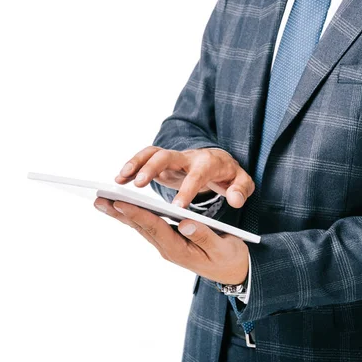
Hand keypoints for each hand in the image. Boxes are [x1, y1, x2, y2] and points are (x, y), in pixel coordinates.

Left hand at [94, 198, 248, 284]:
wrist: (235, 272)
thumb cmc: (231, 258)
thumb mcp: (223, 248)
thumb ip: (204, 236)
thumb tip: (185, 223)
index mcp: (180, 249)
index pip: (155, 228)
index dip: (138, 214)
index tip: (120, 202)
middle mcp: (169, 249)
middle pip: (141, 227)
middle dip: (120, 213)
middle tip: (98, 201)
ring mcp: (168, 246)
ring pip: (141, 227)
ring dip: (122, 214)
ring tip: (102, 202)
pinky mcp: (170, 242)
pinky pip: (148, 227)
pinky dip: (134, 216)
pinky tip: (123, 208)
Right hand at [115, 146, 254, 208]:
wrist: (220, 161)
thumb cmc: (229, 175)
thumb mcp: (242, 183)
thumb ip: (241, 191)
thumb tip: (235, 201)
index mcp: (208, 163)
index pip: (197, 175)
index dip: (188, 189)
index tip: (178, 207)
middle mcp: (188, 157)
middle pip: (167, 156)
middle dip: (152, 169)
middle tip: (138, 186)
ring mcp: (174, 158)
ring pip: (151, 154)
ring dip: (135, 164)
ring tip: (119, 181)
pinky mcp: (163, 162)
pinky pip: (144, 159)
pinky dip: (131, 167)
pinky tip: (119, 181)